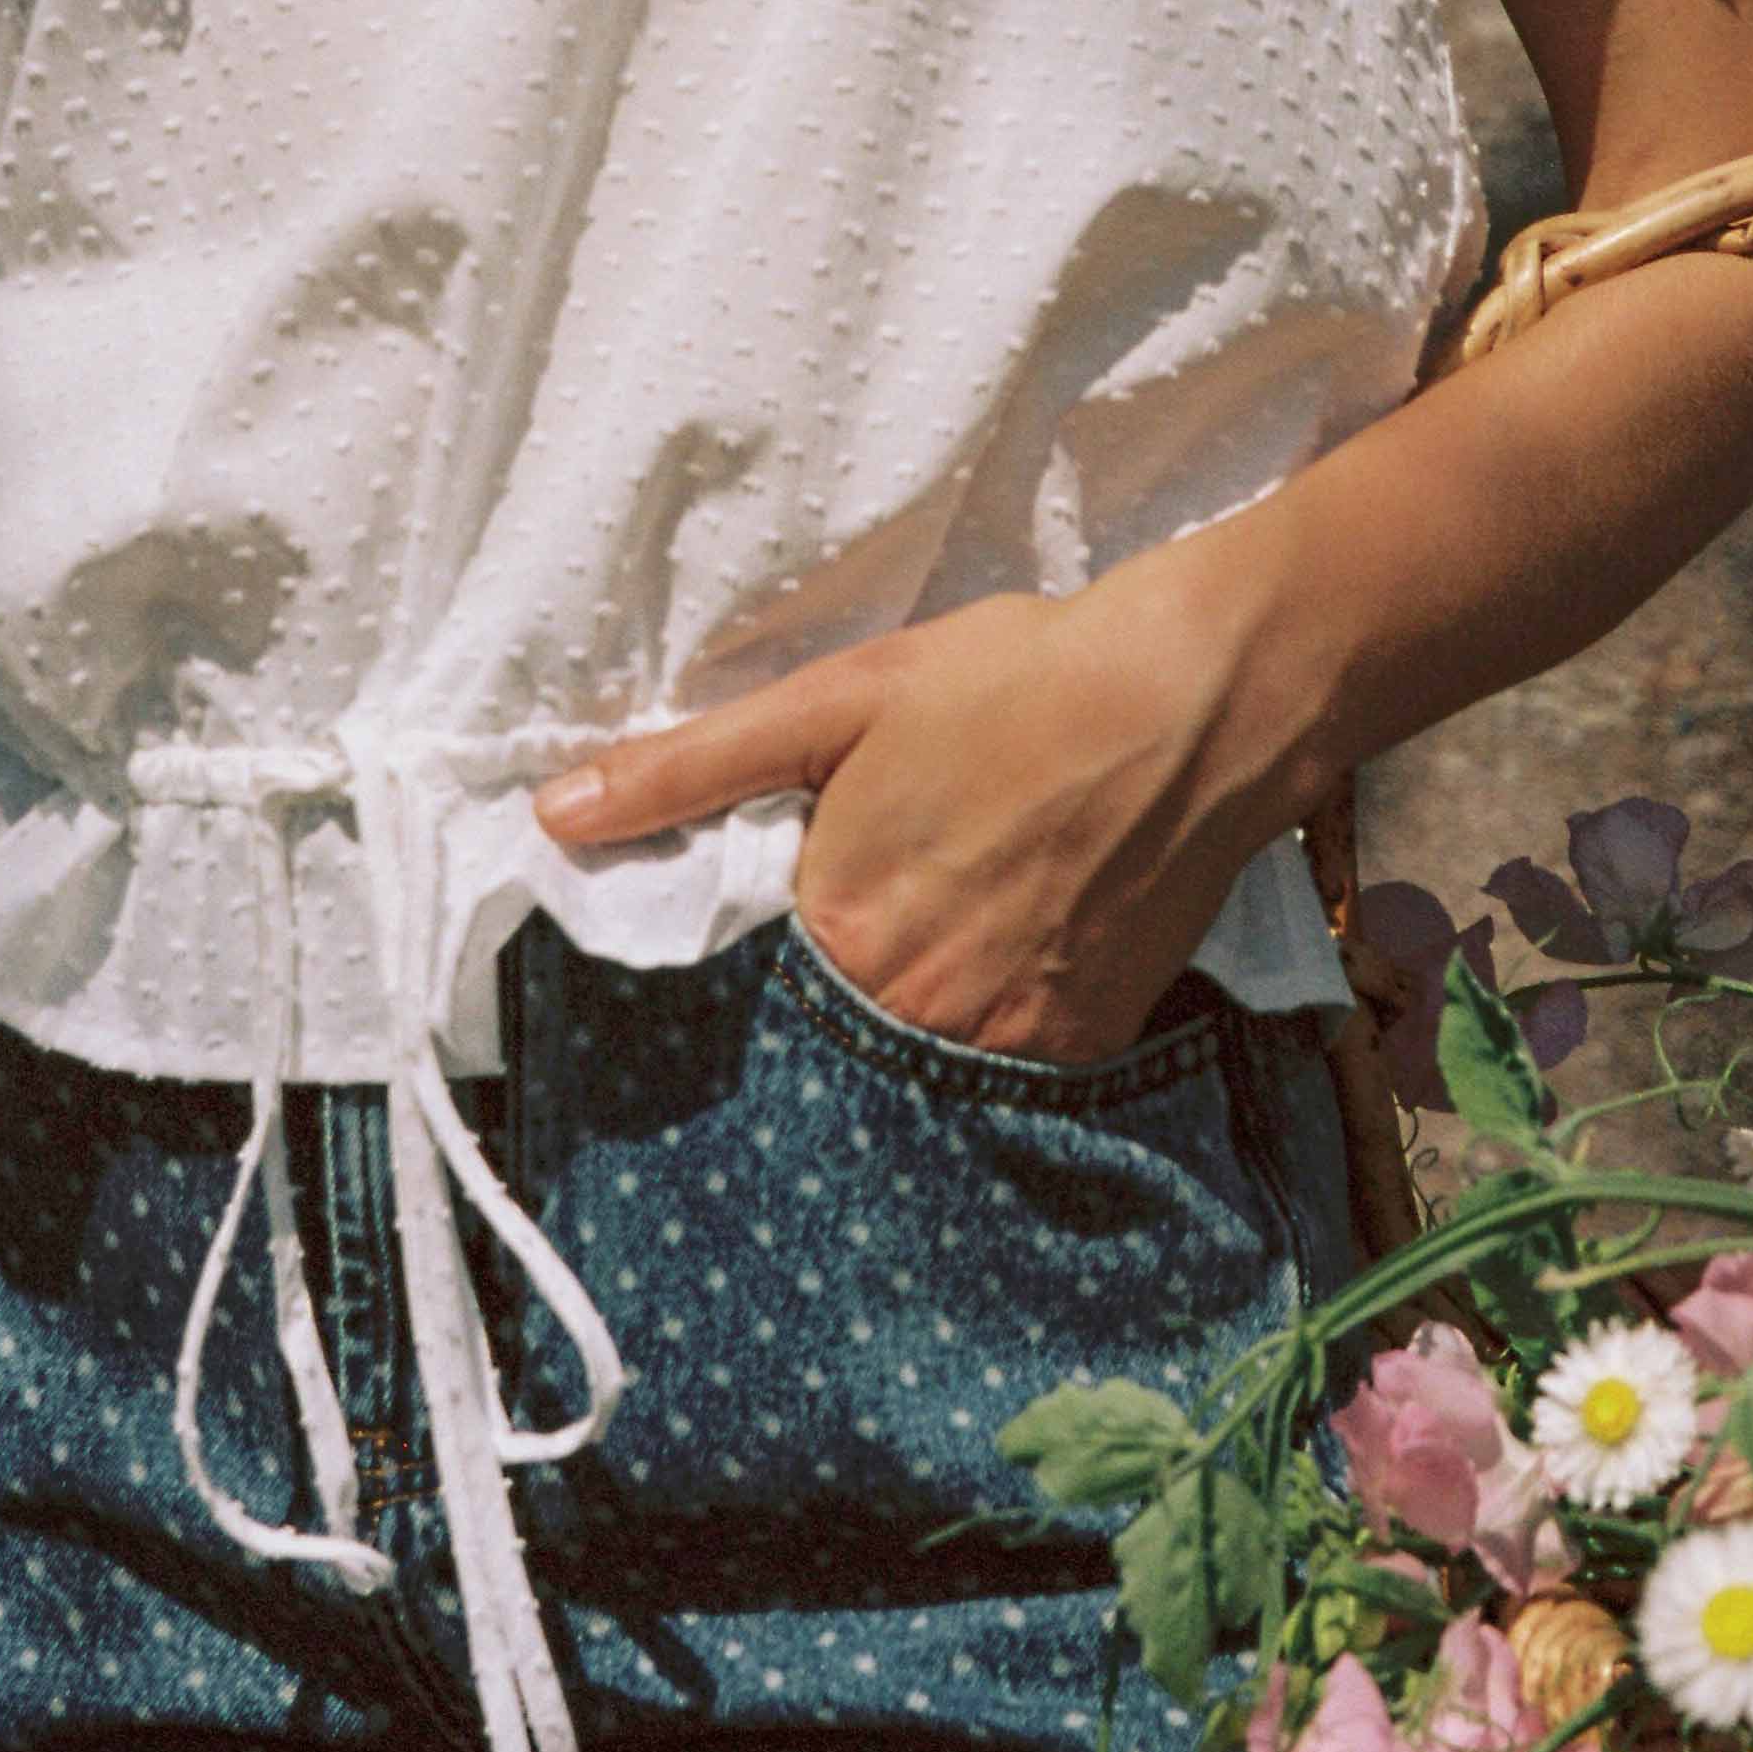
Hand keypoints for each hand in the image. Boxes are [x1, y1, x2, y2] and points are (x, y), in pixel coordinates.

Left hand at [533, 527, 1322, 1060]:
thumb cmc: (1014, 682)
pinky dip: (1002, 1021)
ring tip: (964, 919)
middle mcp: (917, 1012)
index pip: (758, 990)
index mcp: (840, 933)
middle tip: (905, 899)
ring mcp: (1010, 1041)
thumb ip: (691, 767)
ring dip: (924, 1010)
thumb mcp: (837, 700)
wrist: (1197, 698)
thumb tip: (554, 813)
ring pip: (926, 1058)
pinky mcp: (1087, 1044)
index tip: (813, 903)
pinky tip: (1025, 940)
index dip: (777, 950)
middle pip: (843, 1032)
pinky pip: (1014, 1069)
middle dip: (849, 987)